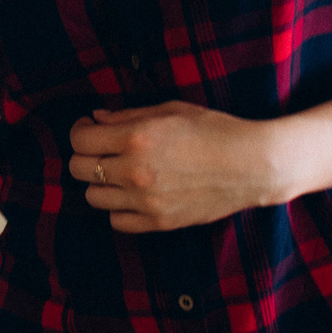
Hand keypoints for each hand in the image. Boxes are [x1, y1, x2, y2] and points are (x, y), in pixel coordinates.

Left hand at [69, 101, 284, 233]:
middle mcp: (135, 171)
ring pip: (94, 197)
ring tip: (119, 172)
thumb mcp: (169, 110)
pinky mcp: (159, 222)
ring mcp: (146, 201)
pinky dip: (119, 207)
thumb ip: (127, 115)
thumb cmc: (214, 129)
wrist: (253, 165)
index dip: (80, 132)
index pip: (80, 141)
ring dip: (100, 182)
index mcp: (136, 138)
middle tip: (100, 149)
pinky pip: (117, 221)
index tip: (88, 129)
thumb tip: (95, 119)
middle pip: (78, 169)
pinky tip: (132, 194)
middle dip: (84, 156)